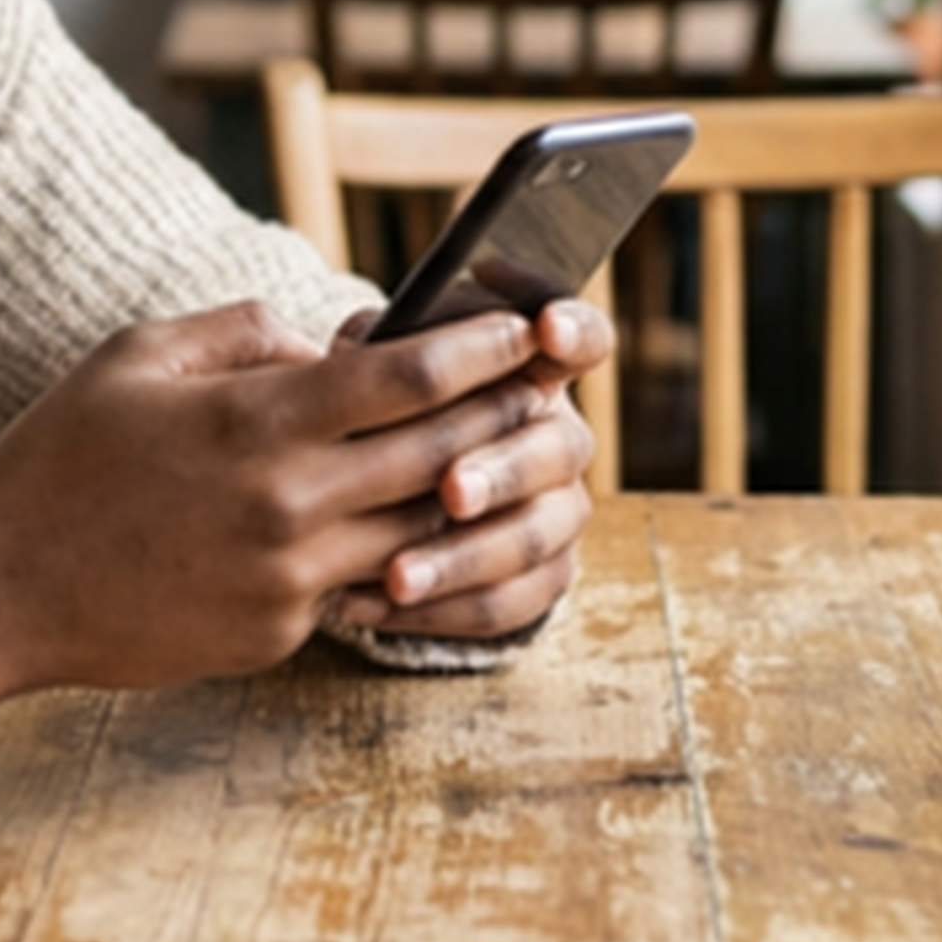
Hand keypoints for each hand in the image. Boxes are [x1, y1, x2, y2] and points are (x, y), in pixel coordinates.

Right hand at [0, 298, 575, 724]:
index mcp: (256, 422)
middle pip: (440, 455)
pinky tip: (421, 526)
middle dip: (502, 415)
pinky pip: (362, 587)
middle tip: (548, 384)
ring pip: (419, 530)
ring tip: (503, 453)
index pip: (406, 379)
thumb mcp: (140, 354)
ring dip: (468, 491)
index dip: (479, 347)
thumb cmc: (62, 454)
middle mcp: (287, 505)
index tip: (524, 324)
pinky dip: (396, 552)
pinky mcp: (277, 635)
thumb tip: (330, 339)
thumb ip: (244, 330)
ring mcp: (288, 581)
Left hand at [330, 294, 610, 641]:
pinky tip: (379, 605)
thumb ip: (379, 349)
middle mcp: (558, 438)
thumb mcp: (373, 366)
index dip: (575, 331)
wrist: (377, 497)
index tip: (546, 329)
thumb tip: (358, 348)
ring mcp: (559, 511)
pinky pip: (510, 604)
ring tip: (395, 576)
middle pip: (557, 451)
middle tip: (451, 490)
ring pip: (532, 539)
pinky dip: (444, 611)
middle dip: (501, 472)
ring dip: (463, 559)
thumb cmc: (379, 410)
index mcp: (531, 371)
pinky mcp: (541, 577)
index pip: (583, 339)